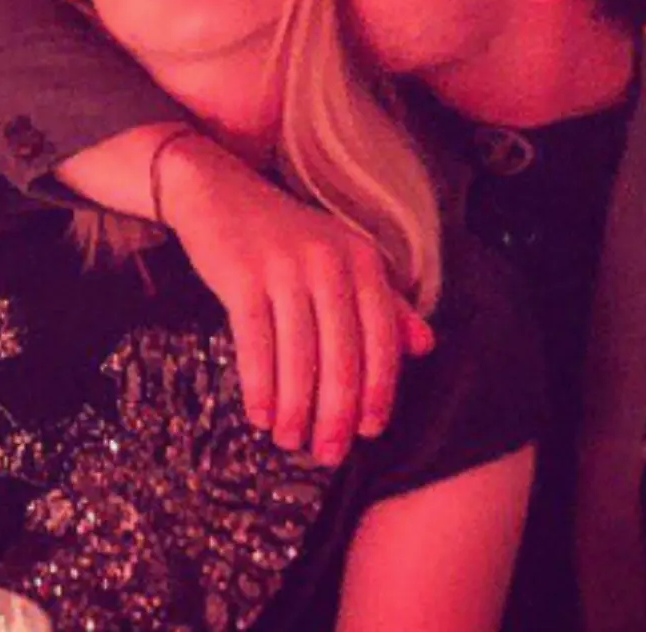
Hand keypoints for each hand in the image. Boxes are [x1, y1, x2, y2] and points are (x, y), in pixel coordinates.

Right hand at [156, 136, 434, 465]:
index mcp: (363, 259)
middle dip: (335, 413)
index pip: (381, 337)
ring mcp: (285, 268)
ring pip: (298, 357)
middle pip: (341, 355)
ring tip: (289, 440)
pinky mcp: (242, 277)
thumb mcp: (343, 258)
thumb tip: (425, 346)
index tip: (369, 431)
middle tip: (328, 453)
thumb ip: (386, 301)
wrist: (220, 192)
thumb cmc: (286, 236)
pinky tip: (259, 415)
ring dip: (294, 408)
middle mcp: (329, 262)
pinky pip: (255, 344)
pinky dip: (258, 386)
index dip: (378, 390)